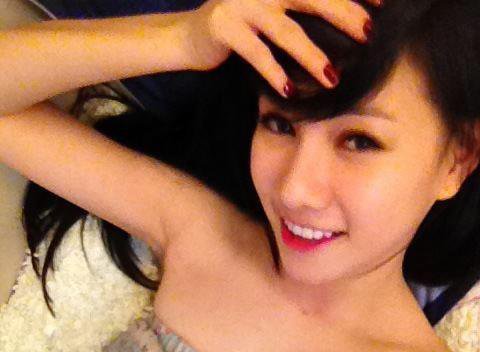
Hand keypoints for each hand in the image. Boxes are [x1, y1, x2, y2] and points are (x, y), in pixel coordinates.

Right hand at [187, 0, 380, 96]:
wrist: (189, 37)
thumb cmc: (241, 28)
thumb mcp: (272, 13)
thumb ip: (301, 11)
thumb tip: (347, 22)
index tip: (383, 4)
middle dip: (343, 15)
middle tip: (369, 35)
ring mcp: (241, 3)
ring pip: (286, 30)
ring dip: (311, 55)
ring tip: (332, 78)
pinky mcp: (224, 26)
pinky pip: (256, 52)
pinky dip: (274, 72)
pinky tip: (289, 91)